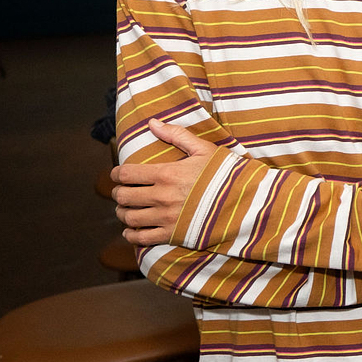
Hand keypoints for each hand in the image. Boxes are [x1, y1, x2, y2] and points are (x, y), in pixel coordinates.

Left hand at [111, 119, 217, 246]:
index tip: (116, 174)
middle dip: (117, 193)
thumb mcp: (204, 149)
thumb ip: (176, 135)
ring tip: (126, 209)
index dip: (115, 173)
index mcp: (166, 174)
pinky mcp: (172, 234)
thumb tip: (152, 123)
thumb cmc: (225, 173)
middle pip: (123, 197)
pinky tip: (132, 230)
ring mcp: (166, 217)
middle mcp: (161, 196)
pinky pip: (142, 238)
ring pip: (129, 217)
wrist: (245, 202)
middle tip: (121, 191)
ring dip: (123, 213)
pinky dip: (131, 235)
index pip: (126, 174)